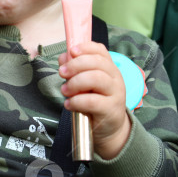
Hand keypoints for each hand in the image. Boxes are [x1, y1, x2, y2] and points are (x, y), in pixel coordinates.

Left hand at [58, 41, 130, 159]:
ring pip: (96, 79)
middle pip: (97, 63)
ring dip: (75, 82)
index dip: (85, 48)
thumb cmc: (95, 102)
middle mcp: (115, 78)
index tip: (71, 51)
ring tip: (65, 90)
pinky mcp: (111, 110)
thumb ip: (75, 70)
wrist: (110, 128)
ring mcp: (115, 93)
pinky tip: (69, 104)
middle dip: (75, 65)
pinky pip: (92, 101)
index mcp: (109, 68)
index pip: (100, 50)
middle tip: (62, 73)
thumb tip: (63, 58)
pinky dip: (77, 101)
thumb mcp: (86, 84)